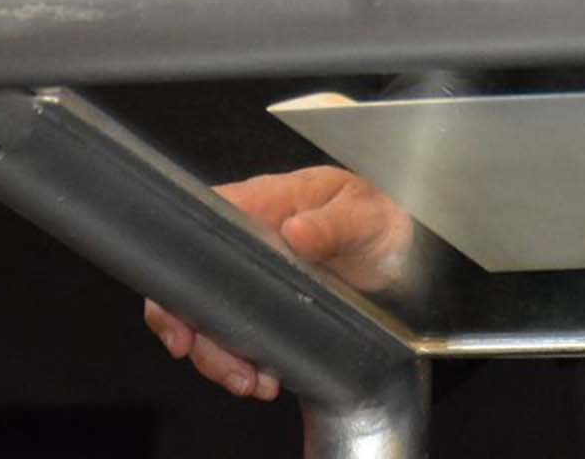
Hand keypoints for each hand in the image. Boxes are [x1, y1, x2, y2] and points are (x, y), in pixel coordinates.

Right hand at [142, 165, 416, 400]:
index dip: (179, 273)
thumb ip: (332, 223)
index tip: (182, 316)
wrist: (406, 251)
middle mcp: (249, 241)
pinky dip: (243, 365)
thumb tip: (295, 231)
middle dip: (197, 332)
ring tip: (253, 382)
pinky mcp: (267, 309)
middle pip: (193, 286)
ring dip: (222, 358)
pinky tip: (266, 379)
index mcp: (263, 203)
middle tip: (229, 366)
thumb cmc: (378, 217)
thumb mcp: (362, 214)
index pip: (201, 230)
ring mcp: (254, 278)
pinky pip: (237, 338)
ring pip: (209, 320)